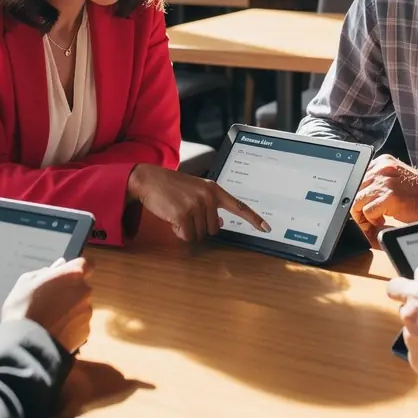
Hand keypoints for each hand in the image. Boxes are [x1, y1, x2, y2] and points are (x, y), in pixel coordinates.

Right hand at [1, 257, 93, 353]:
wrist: (26, 346)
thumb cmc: (23, 310)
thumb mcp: (26, 282)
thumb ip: (46, 271)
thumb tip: (59, 265)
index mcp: (73, 274)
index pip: (86, 264)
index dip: (76, 270)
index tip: (66, 277)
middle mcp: (85, 291)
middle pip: (82, 287)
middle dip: (70, 292)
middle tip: (50, 301)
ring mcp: (86, 313)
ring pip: (81, 307)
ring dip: (70, 310)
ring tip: (49, 320)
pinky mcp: (85, 332)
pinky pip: (79, 325)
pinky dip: (70, 327)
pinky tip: (54, 331)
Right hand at [127, 164, 270, 241]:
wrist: (150, 180)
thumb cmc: (172, 187)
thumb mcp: (196, 191)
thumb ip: (210, 206)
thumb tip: (220, 225)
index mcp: (214, 189)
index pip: (239, 206)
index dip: (253, 219)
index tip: (266, 228)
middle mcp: (208, 196)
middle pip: (214, 230)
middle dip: (200, 227)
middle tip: (186, 213)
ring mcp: (196, 205)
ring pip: (200, 235)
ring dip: (188, 230)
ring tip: (178, 213)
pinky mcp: (183, 214)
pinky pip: (187, 237)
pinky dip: (179, 233)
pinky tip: (172, 219)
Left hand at [351, 155, 417, 244]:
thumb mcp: (397, 180)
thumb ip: (379, 182)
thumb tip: (358, 197)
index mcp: (383, 162)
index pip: (357, 178)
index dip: (358, 196)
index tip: (362, 208)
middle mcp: (382, 168)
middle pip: (355, 190)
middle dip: (358, 208)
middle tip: (369, 220)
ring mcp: (385, 181)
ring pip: (358, 202)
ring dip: (364, 217)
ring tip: (377, 221)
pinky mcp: (390, 196)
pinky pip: (368, 212)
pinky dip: (372, 222)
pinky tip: (384, 222)